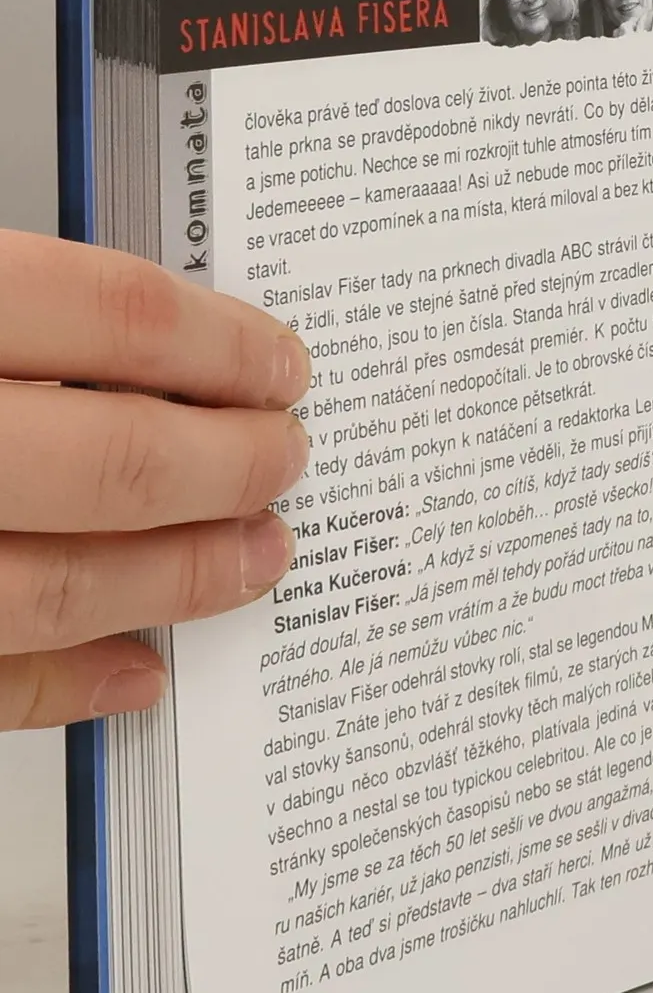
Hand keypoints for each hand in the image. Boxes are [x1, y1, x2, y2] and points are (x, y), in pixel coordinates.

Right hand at [0, 230, 309, 729]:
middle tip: (286, 460)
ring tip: (258, 559)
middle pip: (116, 461)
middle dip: (231, 467)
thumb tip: (144, 340)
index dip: (222, 345)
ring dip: (182, 579)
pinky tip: (138, 670)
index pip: (113, 320)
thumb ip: (20, 308)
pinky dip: (70, 684)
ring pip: (62, 588)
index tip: (281, 364)